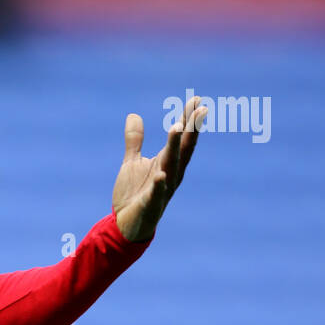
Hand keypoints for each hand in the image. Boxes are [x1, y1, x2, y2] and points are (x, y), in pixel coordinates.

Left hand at [112, 96, 204, 241]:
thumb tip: (133, 115)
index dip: (189, 120)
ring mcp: (163, 190)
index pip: (181, 138)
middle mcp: (171, 174)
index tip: (196, 100)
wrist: (125, 224)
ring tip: (177, 126)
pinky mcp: (151, 204)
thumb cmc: (134, 193)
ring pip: (172, 165)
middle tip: (199, 108)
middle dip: (191, 129)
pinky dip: (160, 184)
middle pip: (183, 148)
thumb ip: (135, 140)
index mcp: (167, 163)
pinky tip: (161, 174)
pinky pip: (157, 193)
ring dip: (175, 147)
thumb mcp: (132, 162)